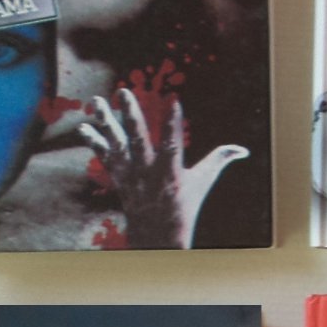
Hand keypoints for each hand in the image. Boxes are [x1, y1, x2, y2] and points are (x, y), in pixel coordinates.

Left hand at [78, 89, 247, 248]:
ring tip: (95, 102)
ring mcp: (130, 174)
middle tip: (123, 92)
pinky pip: (104, 156)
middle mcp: (148, 172)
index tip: (173, 100)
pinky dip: (93, 141)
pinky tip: (83, 126)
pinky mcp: (118, 176)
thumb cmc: (185, 205)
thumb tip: (243, 150)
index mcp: (172, 172)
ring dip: (105, 122)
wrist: (156, 234)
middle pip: (138, 139)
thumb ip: (219, 160)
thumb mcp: (203, 182)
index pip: (173, 143)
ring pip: (116, 144)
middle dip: (130, 115)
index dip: (174, 122)